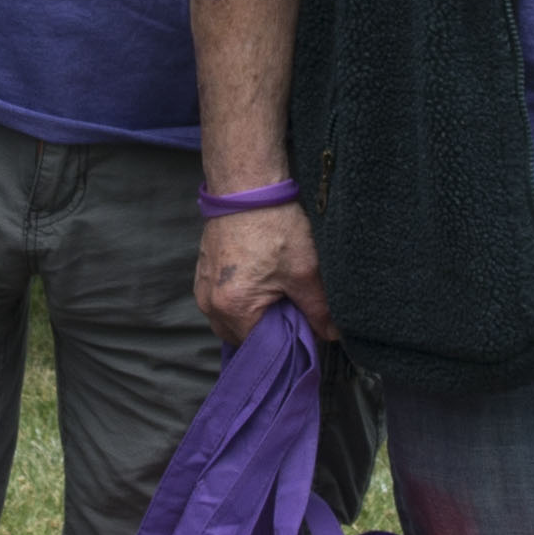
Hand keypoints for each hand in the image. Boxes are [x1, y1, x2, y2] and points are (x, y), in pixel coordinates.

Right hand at [197, 202, 330, 343]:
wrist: (247, 186)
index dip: (285, 343)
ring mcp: (202, 288)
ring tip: (278, 294)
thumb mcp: (305, 272)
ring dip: (254, 316)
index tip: (304, 332)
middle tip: (293, 312)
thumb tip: (331, 334)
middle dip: (267, 332)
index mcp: (233, 308)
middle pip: (242, 338)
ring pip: (230, 320)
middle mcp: (209, 303)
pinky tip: (262, 281)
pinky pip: (222, 302)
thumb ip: (319, 310)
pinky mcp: (203, 273)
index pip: (261, 348)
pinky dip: (242, 300)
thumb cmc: (273, 225)